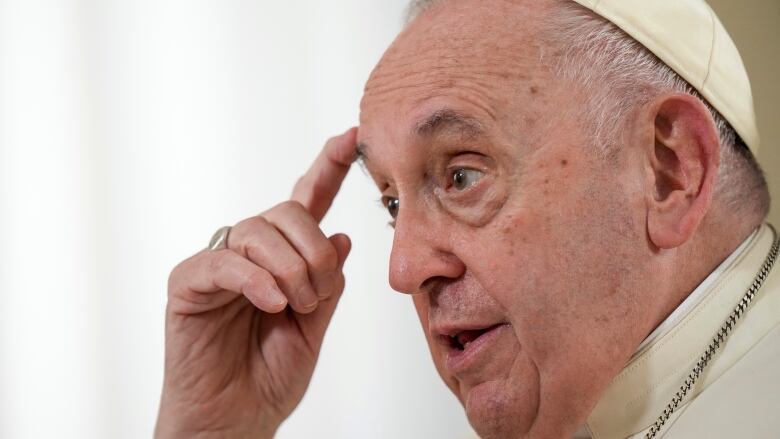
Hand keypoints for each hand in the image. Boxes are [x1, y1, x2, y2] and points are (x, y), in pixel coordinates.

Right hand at [155, 128, 357, 438]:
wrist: (235, 418)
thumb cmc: (270, 375)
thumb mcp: (315, 326)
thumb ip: (327, 281)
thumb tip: (340, 234)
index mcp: (283, 258)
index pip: (306, 202)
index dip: (328, 168)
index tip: (351, 137)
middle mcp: (250, 253)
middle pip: (285, 212)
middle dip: (313, 252)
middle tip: (317, 298)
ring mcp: (218, 264)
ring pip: (257, 231)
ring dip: (289, 270)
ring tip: (294, 308)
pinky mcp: (189, 284)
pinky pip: (224, 261)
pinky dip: (256, 280)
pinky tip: (272, 304)